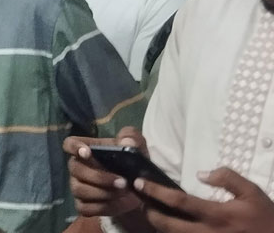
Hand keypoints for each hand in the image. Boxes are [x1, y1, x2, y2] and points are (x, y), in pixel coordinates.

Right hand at [63, 127, 146, 217]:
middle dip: (99, 177)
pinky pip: (85, 207)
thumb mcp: (136, 145)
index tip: (87, 152)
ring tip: (123, 193)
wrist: (137, 188)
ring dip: (102, 193)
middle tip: (122, 182)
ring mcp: (78, 186)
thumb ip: (132, 138)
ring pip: (79, 190)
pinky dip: (102, 207)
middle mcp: (77, 167)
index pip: (69, 144)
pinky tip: (118, 203)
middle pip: (75, 169)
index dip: (74, 147)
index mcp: (86, 149)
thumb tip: (127, 142)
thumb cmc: (131, 162)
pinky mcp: (83, 204)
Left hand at [139, 167, 273, 232]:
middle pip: (168, 226)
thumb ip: (227, 178)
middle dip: (150, 214)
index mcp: (217, 215)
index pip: (179, 202)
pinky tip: (171, 226)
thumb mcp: (252, 192)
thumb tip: (201, 173)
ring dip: (160, 227)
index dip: (156, 192)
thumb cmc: (266, 217)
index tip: (140, 183)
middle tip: (142, 202)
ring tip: (154, 213)